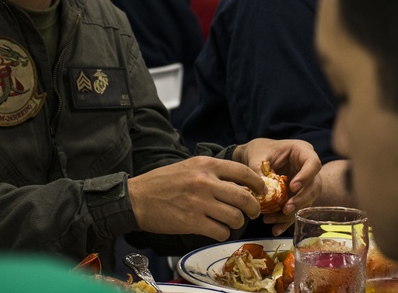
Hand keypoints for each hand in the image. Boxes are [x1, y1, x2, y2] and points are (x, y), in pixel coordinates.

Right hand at [127, 157, 262, 241]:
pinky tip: (217, 230)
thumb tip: (237, 181)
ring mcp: (200, 203)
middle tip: (253, 212)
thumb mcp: (189, 166)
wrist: (136, 199)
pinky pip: (221, 231)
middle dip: (254, 208)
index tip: (261, 190)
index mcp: (206, 165)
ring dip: (238, 222)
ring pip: (236, 217)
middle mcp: (206, 182)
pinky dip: (223, 233)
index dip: (257, 183)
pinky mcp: (193, 222)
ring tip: (232, 222)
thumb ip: (212, 171)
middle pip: (245, 197)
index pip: (243, 172)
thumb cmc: (162, 182)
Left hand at [233, 138, 322, 234]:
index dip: (306, 176)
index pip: (313, 164)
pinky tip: (275, 228)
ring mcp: (304, 184)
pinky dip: (286, 220)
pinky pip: (296, 210)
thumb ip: (258, 170)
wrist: (255, 156)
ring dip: (291, 214)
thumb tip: (262, 192)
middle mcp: (307, 168)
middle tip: (286, 209)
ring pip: (306, 201)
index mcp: (302, 152)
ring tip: (272, 220)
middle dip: (301, 200)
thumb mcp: (256, 155)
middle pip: (314, 186)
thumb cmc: (259, 150)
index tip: (293, 187)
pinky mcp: (297, 196)